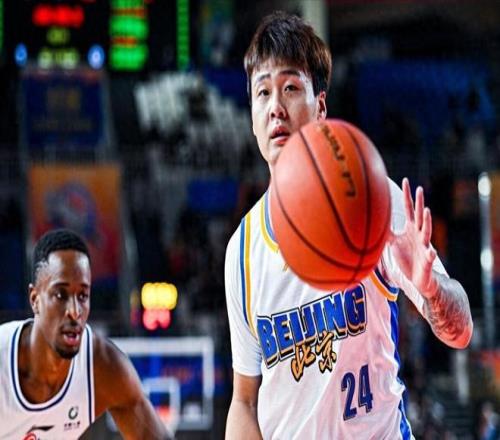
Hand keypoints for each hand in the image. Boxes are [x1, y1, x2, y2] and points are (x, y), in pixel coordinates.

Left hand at [388, 178, 437, 298]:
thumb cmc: (406, 258)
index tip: (406, 180)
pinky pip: (430, 256)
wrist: (418, 278)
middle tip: (419, 189)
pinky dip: (431, 254)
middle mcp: (419, 234)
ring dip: (427, 221)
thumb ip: (386, 231)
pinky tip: (432, 252)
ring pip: (427, 231)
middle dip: (419, 202)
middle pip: (418, 215)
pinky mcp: (427, 260)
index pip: (409, 208)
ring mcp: (424, 246)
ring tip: (426, 210)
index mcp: (411, 229)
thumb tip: (372, 220)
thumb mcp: (393, 243)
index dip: (407, 195)